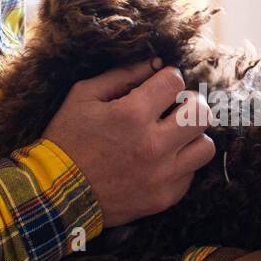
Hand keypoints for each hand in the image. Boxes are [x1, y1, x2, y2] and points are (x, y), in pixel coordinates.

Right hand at [43, 59, 215, 227]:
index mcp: (132, 115)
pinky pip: (191, 174)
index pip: (175, 81)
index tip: (159, 84)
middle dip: (189, 103)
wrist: (55, 195)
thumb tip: (156, 63)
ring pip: (205, 146)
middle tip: (174, 107)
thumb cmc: (66, 140)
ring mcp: (162, 175)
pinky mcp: (164, 198)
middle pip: (201, 113)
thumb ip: (122, 74)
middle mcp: (153, 145)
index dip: (167, 77)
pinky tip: (162, 160)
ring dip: (192, 136)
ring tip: (173, 135)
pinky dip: (181, 164)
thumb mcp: (83, 96)